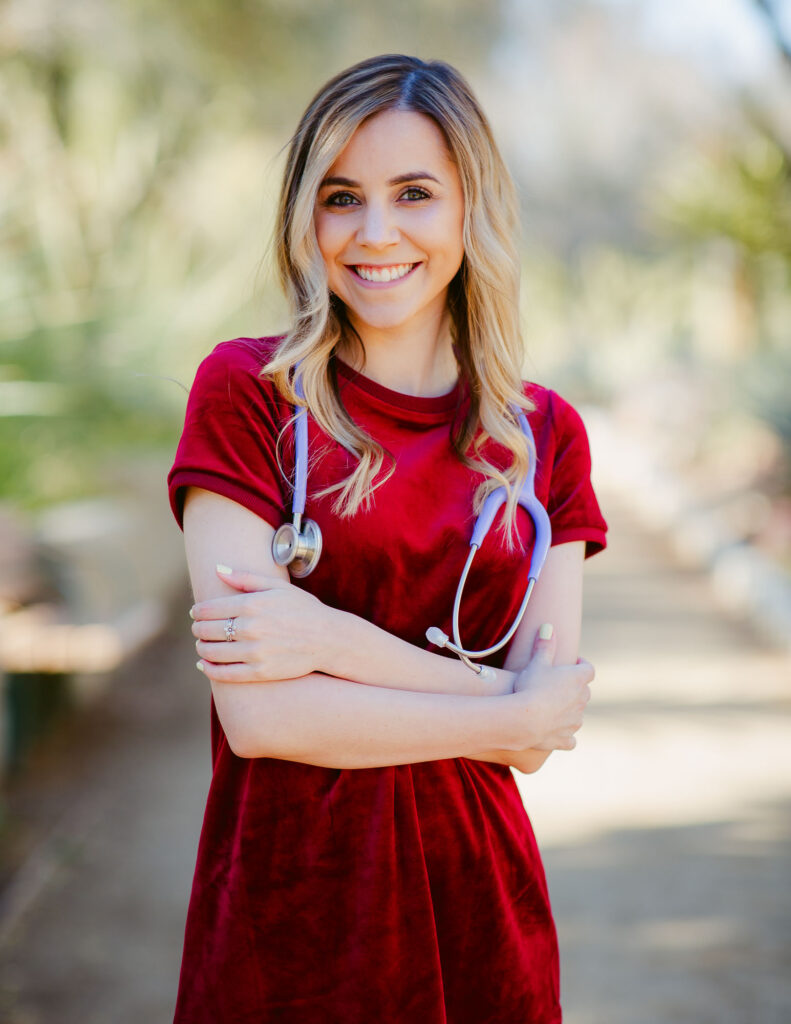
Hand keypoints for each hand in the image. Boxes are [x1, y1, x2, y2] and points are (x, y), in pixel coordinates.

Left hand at [191, 566, 333, 682]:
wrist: (328, 639)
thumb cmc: (303, 609)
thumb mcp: (278, 587)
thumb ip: (245, 578)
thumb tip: (217, 569)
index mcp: (252, 604)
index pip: (209, 609)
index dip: (198, 612)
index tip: (196, 613)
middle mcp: (251, 628)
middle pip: (207, 631)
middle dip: (198, 629)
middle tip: (199, 629)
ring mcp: (255, 652)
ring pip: (212, 653)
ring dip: (202, 648)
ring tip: (203, 645)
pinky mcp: (260, 672)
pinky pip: (224, 674)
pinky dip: (209, 670)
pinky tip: (204, 665)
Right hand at [509, 624, 593, 751]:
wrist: (524, 720)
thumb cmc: (531, 687)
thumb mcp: (536, 662)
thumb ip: (545, 645)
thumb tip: (548, 626)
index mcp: (578, 679)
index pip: (588, 669)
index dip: (581, 665)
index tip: (572, 663)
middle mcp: (582, 700)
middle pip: (584, 691)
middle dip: (574, 688)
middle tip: (557, 685)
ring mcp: (575, 721)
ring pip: (578, 714)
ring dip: (569, 710)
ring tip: (552, 707)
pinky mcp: (566, 738)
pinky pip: (570, 738)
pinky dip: (565, 734)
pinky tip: (556, 732)